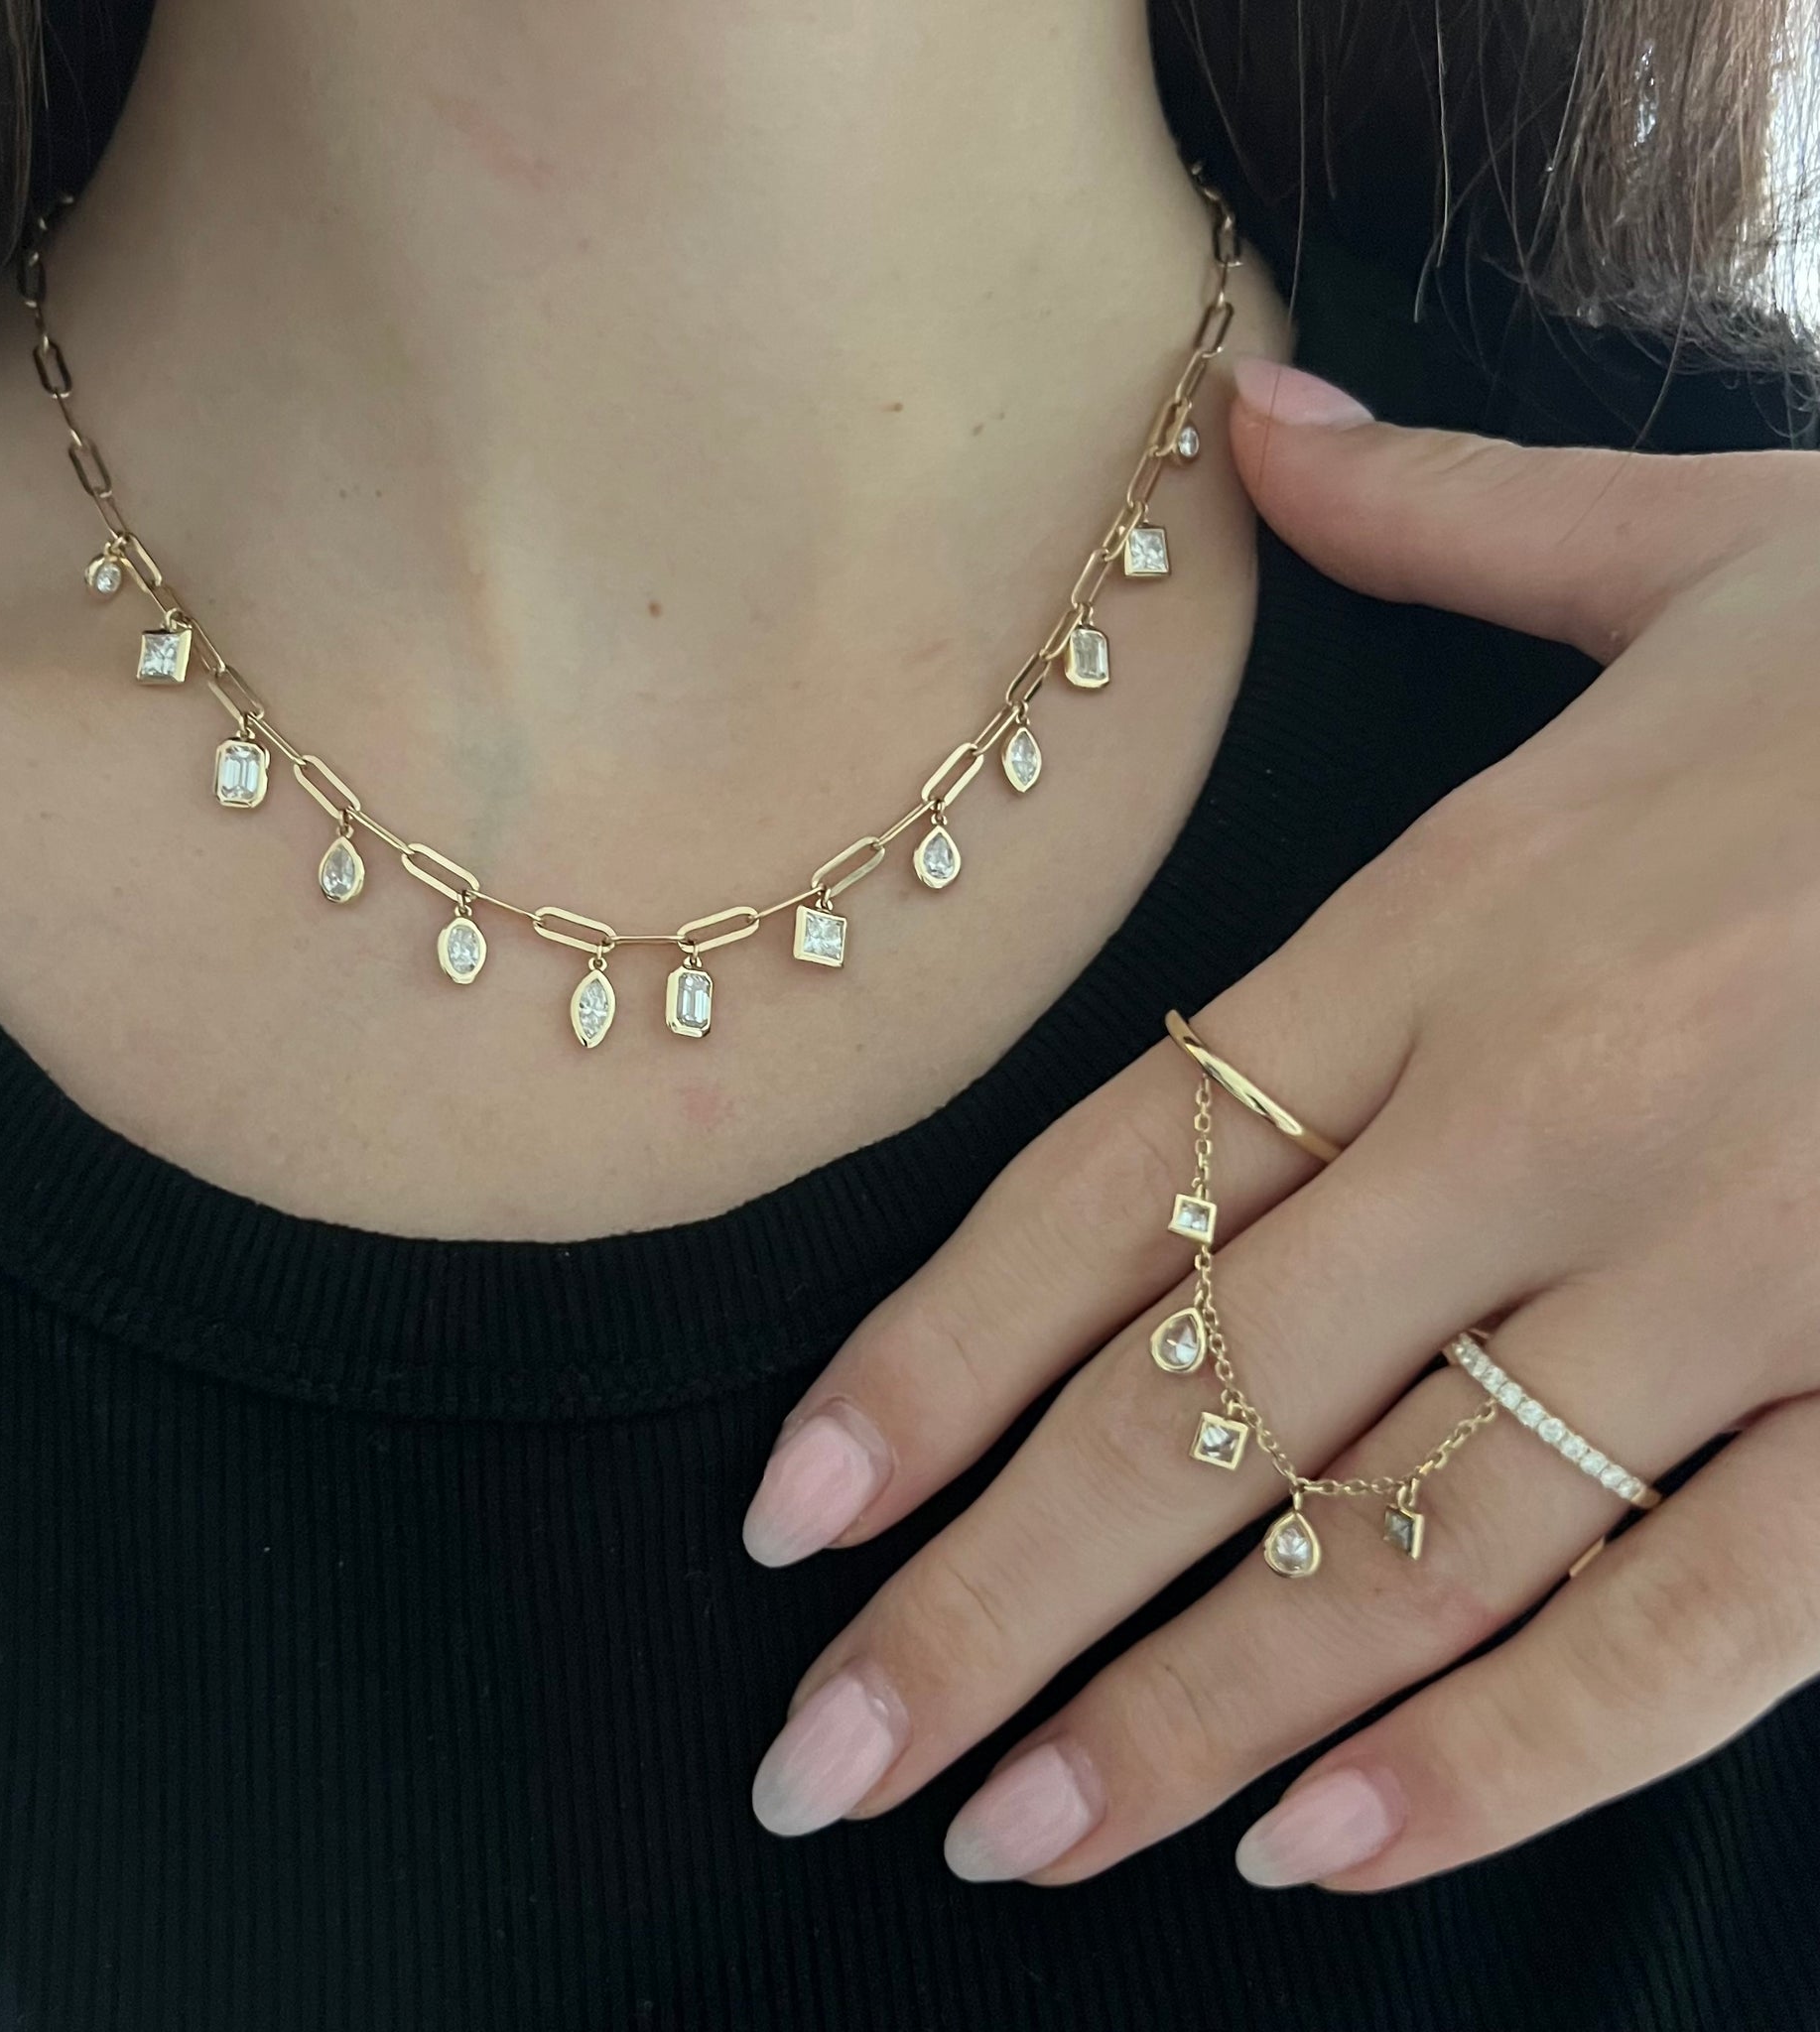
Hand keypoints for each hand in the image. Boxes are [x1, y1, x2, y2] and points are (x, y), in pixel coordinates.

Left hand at [739, 359, 1819, 1889]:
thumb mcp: (1683, 547)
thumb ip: (1437, 515)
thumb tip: (1246, 417)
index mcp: (1453, 922)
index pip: (1108, 1184)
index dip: (928, 1365)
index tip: (788, 1516)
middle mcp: (1547, 1111)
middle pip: (1196, 1408)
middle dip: (989, 1608)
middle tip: (821, 1764)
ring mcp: (1734, 1268)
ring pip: (1397, 1550)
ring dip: (1184, 1719)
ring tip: (1014, 1839)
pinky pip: (1690, 1626)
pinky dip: (1508, 1760)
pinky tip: (1330, 1856)